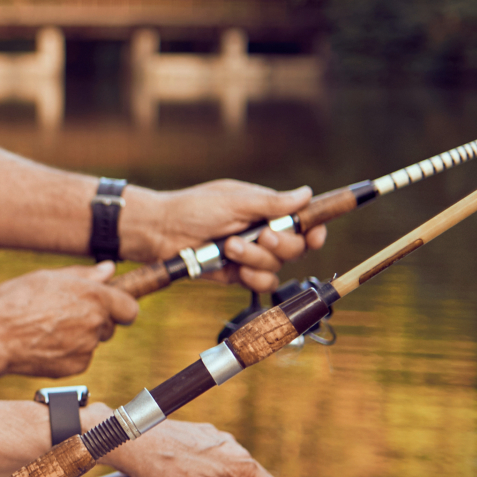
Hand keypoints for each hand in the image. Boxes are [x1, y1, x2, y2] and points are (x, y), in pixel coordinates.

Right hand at [0, 262, 139, 378]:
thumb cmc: (14, 302)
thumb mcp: (47, 278)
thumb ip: (84, 275)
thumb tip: (108, 270)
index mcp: (93, 297)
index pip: (130, 308)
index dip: (120, 307)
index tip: (111, 307)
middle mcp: (95, 323)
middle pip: (109, 325)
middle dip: (94, 320)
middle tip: (64, 314)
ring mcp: (86, 348)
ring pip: (92, 342)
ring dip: (79, 336)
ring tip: (47, 328)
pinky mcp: (75, 367)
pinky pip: (79, 357)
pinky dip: (67, 352)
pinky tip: (44, 344)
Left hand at [128, 181, 329, 292]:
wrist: (161, 231)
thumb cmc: (193, 208)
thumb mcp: (234, 200)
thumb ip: (271, 202)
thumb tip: (306, 194)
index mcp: (266, 210)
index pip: (303, 222)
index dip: (314, 230)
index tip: (314, 235)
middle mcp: (263, 233)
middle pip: (297, 247)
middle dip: (282, 244)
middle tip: (260, 236)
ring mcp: (251, 255)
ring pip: (278, 266)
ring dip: (256, 258)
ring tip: (230, 246)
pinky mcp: (239, 274)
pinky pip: (262, 282)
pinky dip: (252, 277)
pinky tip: (235, 268)